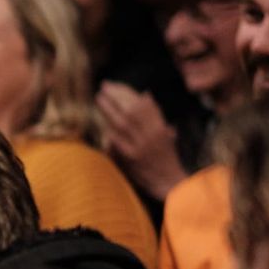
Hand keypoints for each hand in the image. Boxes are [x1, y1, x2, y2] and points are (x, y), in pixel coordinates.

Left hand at [96, 81, 185, 201]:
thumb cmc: (166, 158)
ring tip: (99, 98)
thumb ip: (155, 116)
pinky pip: (119, 140)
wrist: (169, 183)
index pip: (143, 104)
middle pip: (133, 110)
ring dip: (110, 109)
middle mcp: (152, 134)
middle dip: (117, 96)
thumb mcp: (166, 134)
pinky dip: (111, 130)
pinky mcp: (131, 158)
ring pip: (124, 122)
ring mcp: (141, 146)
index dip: (128, 92)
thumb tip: (145, 95)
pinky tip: (103, 123)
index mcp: (160, 127)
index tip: (115, 85)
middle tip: (104, 86)